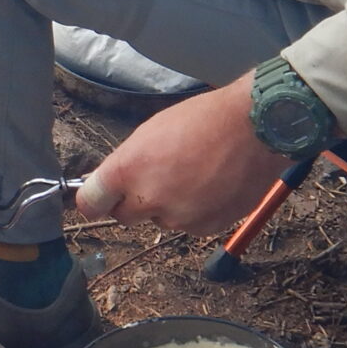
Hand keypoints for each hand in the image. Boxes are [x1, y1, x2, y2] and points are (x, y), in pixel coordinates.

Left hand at [76, 75, 292, 235]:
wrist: (256, 127)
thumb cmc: (205, 119)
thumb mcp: (152, 131)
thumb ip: (128, 163)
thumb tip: (109, 184)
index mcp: (128, 170)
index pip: (90, 204)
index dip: (95, 200)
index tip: (100, 198)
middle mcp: (149, 199)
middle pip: (125, 217)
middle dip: (135, 202)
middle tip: (159, 177)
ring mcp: (179, 217)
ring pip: (162, 220)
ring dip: (171, 205)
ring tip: (196, 173)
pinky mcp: (206, 228)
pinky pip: (191, 225)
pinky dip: (198, 211)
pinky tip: (214, 184)